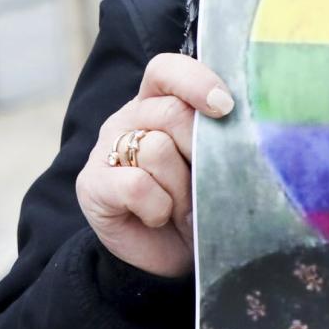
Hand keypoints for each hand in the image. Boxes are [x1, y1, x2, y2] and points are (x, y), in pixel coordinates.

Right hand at [74, 54, 234, 279]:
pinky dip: (157, 207)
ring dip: (180, 188)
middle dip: (198, 153)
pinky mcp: (92, 184)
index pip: (167, 71)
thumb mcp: (212, 163)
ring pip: (157, 149)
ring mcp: (106, 150)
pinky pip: (137, 185)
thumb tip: (235, 116)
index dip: (195, 82)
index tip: (225, 107)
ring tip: (180, 206)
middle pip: (172, 113)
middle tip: (203, 183)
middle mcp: (129, 120)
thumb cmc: (198, 202)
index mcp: (158, 103)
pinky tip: (156, 217)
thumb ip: (217, 134)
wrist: (168, 257)